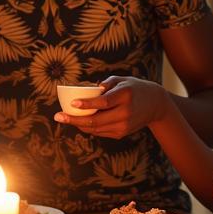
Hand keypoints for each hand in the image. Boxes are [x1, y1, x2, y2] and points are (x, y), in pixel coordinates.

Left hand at [52, 76, 166, 137]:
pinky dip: (88, 127)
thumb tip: (87, 90)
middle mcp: (125, 112)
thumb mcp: (122, 80)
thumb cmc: (134, 88)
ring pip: (95, 128)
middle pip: (96, 120)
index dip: (87, 104)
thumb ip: (105, 84)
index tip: (72, 103)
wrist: (155, 105)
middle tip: (57, 116)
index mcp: (125, 95)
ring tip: (64, 118)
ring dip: (78, 124)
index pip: (104, 102)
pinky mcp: (121, 133)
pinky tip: (78, 121)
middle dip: (74, 120)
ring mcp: (123, 125)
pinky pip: (100, 131)